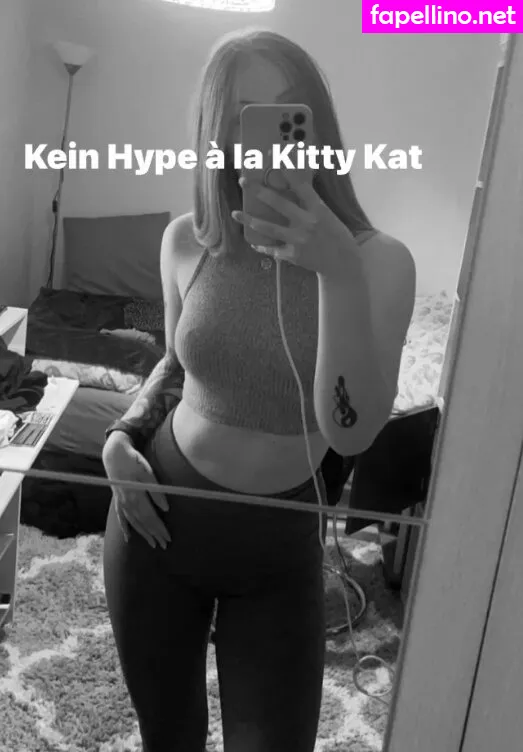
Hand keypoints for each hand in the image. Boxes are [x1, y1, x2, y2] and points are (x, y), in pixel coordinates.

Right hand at [102, 433, 170, 548]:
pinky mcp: (117, 500)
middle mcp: (127, 503)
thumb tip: (166, 508)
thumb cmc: (133, 461)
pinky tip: (128, 537)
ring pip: (133, 522)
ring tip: (152, 544)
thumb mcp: (147, 472)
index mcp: (136, 497)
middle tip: (164, 545)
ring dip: (143, 534)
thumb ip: (156, 491)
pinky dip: (125, 528)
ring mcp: (121, 502)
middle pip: (143, 523)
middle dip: (154, 534)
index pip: (150, 518)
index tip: (168, 538)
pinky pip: (121, 518)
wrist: (114, 453)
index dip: (160, 529)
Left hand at [232, 167, 357, 277]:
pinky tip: (253, 243)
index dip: (288, 170)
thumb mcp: (328, 215)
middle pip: (278, 203)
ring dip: (250, 220)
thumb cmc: (337, 236)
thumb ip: (312, 204)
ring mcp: (298, 240)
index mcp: (318, 210)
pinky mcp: (293, 255)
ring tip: (235, 213)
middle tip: (243, 181)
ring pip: (268, 228)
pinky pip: (272, 250)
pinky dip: (262, 247)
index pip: (301, 185)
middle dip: (258, 191)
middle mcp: (306, 223)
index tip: (275, 156)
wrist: (343, 263)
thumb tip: (298, 186)